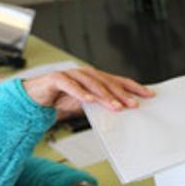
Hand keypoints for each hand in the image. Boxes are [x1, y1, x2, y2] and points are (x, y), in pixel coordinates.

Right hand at [24, 68, 152, 117]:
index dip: (134, 87)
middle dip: (121, 94)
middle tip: (133, 104)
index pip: (119, 81)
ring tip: (114, 106)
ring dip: (104, 95)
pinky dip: (79, 92)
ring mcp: (71, 74)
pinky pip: (69, 84)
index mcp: (95, 78)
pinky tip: (88, 100)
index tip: (149, 94)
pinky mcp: (56, 78)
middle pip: (107, 82)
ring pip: (91, 83)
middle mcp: (85, 74)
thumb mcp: (86, 104)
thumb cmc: (61, 98)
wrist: (34, 96)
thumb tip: (121, 111)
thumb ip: (100, 105)